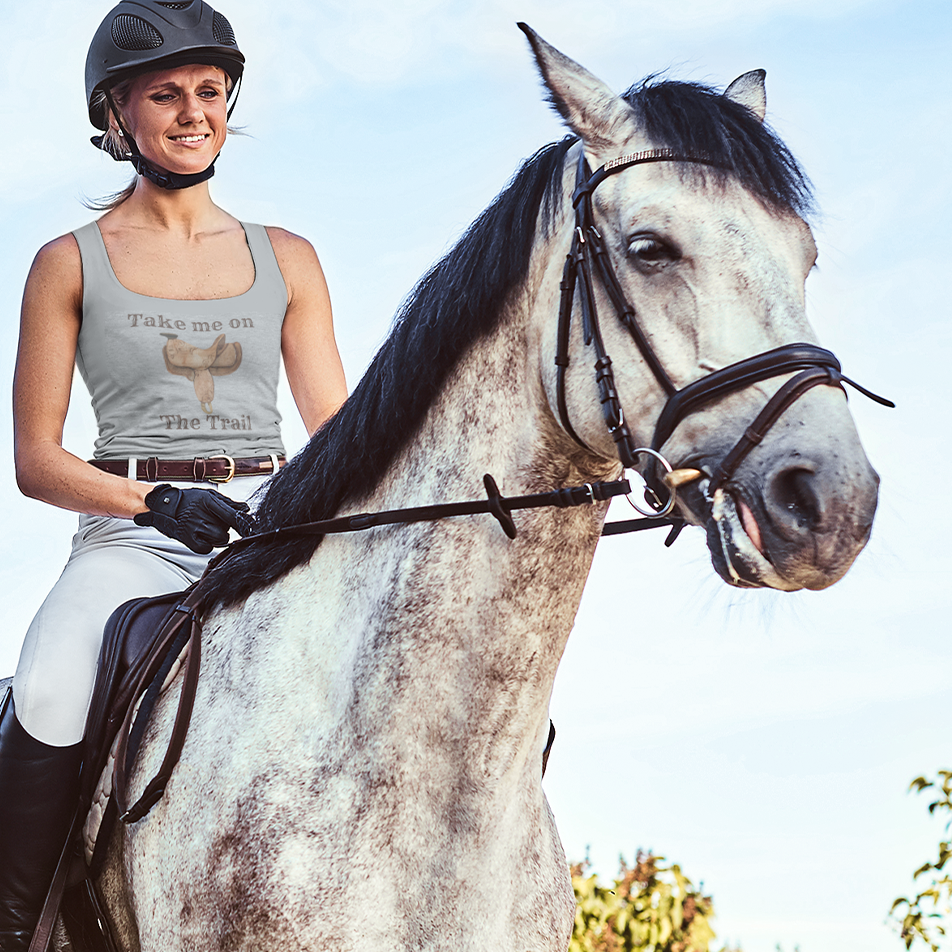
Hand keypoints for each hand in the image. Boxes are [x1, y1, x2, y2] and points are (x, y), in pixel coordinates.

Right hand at [133, 484, 254, 553]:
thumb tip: (246, 509)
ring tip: (208, 528)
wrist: (163, 504)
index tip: (250, 528)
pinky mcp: (185, 539)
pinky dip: (207, 545)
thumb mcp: (209, 495)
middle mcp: (199, 514)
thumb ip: (228, 503)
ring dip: (217, 537)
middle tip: (215, 522)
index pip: (231, 516)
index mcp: (207, 501)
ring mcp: (191, 528)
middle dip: (225, 529)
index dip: (242, 523)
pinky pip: (205, 549)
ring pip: (218, 540)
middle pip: (225, 531)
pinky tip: (202, 536)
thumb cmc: (188, 499)